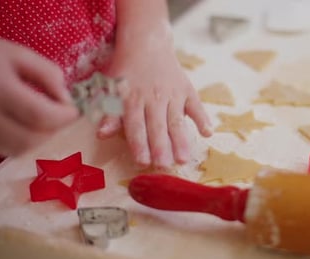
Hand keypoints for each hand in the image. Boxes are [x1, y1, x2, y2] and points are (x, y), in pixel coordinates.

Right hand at [0, 39, 78, 155]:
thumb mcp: (18, 54)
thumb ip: (47, 74)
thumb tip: (65, 100)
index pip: (38, 115)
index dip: (63, 116)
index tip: (73, 110)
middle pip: (28, 139)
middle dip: (53, 130)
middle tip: (60, 115)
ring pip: (16, 149)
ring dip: (38, 138)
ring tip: (42, 119)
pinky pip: (3, 150)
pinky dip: (21, 142)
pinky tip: (24, 124)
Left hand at [98, 29, 211, 168]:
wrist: (146, 42)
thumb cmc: (126, 70)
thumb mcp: (111, 88)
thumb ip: (109, 113)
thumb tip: (101, 134)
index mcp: (132, 99)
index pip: (136, 125)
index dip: (139, 144)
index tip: (143, 161)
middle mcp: (153, 98)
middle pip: (157, 126)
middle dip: (161, 146)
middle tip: (164, 164)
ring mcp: (172, 94)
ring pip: (176, 120)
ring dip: (181, 140)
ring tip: (184, 158)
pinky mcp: (186, 90)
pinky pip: (196, 105)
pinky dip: (202, 118)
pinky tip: (208, 133)